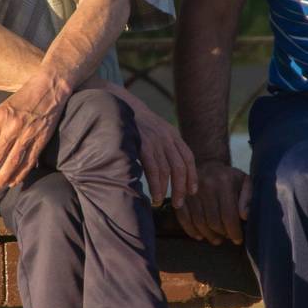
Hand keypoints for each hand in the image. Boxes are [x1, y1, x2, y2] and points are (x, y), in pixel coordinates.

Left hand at [0, 80, 66, 190]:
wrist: (50, 88)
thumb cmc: (21, 99)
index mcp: (0, 116)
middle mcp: (13, 126)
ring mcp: (28, 134)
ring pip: (12, 161)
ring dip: (2, 176)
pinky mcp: (41, 140)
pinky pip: (29, 161)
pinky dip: (20, 174)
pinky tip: (12, 182)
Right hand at [122, 94, 197, 208]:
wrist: (116, 103)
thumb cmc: (132, 122)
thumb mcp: (153, 129)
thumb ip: (161, 145)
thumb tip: (167, 169)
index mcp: (171, 133)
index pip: (188, 157)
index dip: (192, 176)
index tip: (192, 191)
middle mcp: (166, 136)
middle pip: (180, 167)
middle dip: (181, 188)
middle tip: (178, 203)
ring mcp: (155, 140)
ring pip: (168, 170)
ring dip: (166, 190)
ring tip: (161, 202)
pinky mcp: (143, 144)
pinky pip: (154, 169)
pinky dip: (157, 185)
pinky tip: (155, 196)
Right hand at [175, 159, 250, 244]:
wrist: (207, 164)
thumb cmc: (229, 178)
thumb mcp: (244, 182)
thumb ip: (248, 198)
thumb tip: (245, 216)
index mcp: (224, 181)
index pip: (229, 215)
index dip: (234, 231)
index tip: (238, 239)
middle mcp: (206, 185)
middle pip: (213, 222)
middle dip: (222, 234)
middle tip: (227, 237)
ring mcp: (191, 191)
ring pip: (199, 223)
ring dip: (209, 235)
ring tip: (216, 239)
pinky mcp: (180, 196)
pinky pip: (184, 219)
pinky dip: (192, 231)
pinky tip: (200, 236)